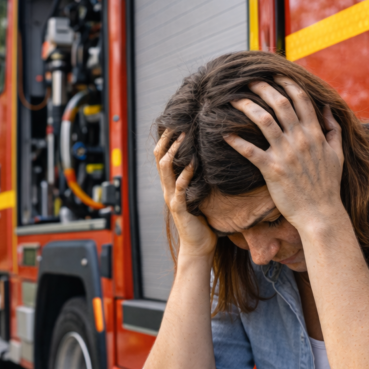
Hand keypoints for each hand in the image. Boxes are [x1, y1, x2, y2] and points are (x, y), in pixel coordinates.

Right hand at [154, 131, 216, 257]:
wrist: (198, 247)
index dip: (166, 138)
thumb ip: (198, 179)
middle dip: (168, 139)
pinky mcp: (180, 209)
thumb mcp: (198, 194)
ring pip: (166, 169)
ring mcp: (172, 198)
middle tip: (180, 122)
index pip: (162, 155)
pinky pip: (180, 188)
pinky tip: (194, 164)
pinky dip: (186, 174)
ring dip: (175, 151)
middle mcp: (168, 189)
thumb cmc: (202, 221)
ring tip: (185, 136)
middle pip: (160, 157)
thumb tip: (209, 159)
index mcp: (171, 184)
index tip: (177, 121)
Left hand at [225, 76, 345, 234]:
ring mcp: (286, 154)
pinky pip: (250, 151)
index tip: (274, 74)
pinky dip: (236, 141)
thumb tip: (326, 109)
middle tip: (248, 81)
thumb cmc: (328, 186)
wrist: (321, 213)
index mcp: (315, 134)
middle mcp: (300, 140)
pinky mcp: (272, 170)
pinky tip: (224, 133)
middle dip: (263, 88)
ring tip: (233, 99)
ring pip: (264, 121)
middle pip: (280, 104)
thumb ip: (332, 129)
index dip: (287, 84)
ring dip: (247, 107)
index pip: (301, 100)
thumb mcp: (337, 154)